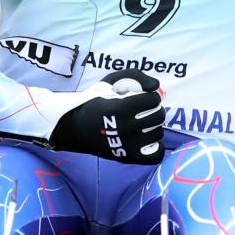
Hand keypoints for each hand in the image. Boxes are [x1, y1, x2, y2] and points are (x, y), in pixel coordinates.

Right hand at [50, 69, 164, 164]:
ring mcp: (126, 145)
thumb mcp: (110, 81)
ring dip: (153, 126)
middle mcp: (124, 128)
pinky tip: (146, 139)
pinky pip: (157, 155)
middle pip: (159, 116)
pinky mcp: (128, 158)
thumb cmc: (94, 101)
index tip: (143, 97)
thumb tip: (157, 85)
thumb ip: (135, 76)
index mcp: (120, 108)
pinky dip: (156, 147)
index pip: (153, 99)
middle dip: (154, 109)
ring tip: (142, 124)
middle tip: (144, 110)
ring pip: (158, 133)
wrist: (75, 128)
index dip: (151, 96)